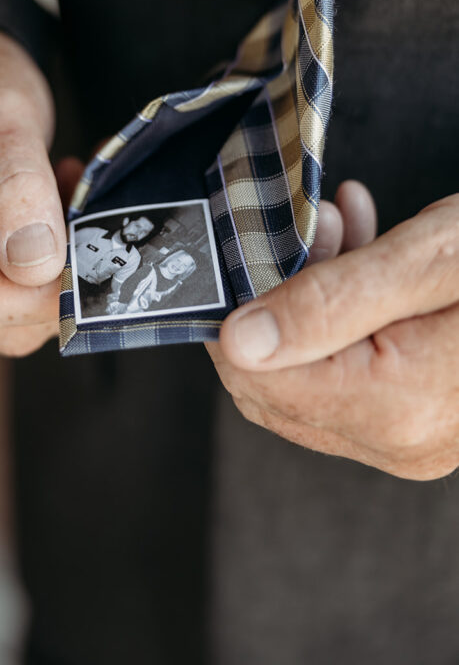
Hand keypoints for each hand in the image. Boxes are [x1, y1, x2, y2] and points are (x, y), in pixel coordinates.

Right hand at [0, 27, 67, 355]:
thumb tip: (35, 264)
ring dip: (53, 264)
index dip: (42, 292)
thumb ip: (14, 183)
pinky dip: (43, 256)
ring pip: (5, 311)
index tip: (93, 245)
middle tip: (82, 208)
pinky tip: (52, 204)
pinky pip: (4, 288)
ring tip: (64, 194)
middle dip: (52, 278)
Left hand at [208, 185, 458, 479]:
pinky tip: (361, 252)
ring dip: (306, 299)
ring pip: (308, 376)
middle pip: (276, 383)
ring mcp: (412, 439)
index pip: (257, 376)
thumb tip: (240, 341)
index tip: (256, 246)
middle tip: (312, 229)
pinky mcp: (421, 422)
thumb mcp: (427, 260)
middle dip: (274, 300)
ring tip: (339, 227)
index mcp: (395, 406)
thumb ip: (328, 302)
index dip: (239, 310)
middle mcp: (399, 440)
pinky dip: (338, 317)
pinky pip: (348, 377)